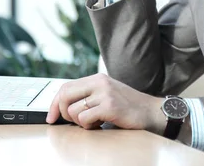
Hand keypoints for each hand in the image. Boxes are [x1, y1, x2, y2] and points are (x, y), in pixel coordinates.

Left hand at [46, 73, 165, 133]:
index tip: (51, 118)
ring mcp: (104, 94)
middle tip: (75, 122)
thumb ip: (89, 95)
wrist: (152, 112)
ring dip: (80, 122)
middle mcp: (99, 83)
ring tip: (95, 122)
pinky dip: (89, 126)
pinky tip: (101, 125)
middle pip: (64, 96)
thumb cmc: (129, 108)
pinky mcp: (110, 106)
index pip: (65, 87)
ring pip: (73, 111)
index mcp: (97, 79)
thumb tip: (62, 107)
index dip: (54, 104)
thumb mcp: (107, 95)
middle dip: (63, 113)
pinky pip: (85, 119)